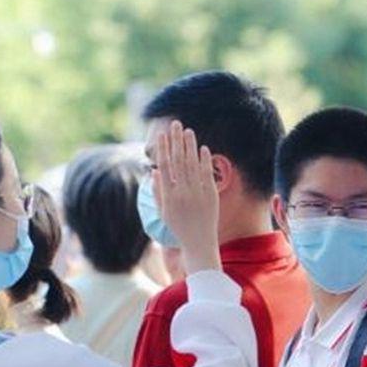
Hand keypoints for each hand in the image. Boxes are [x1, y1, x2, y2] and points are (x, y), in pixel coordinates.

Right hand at [153, 120, 220, 273]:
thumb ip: (157, 192)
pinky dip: (204, 160)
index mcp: (168, 196)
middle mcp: (182, 192)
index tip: (162, 135)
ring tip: (188, 131)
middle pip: (178, 160)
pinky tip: (202, 148)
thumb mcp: (163, 212)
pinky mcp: (211, 195)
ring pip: (192, 164)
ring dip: (190, 146)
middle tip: (176, 124)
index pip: (165, 166)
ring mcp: (197, 193)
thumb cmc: (178, 228)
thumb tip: (155, 171)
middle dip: (176, 141)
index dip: (163, 149)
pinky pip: (206, 173)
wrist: (199, 242)